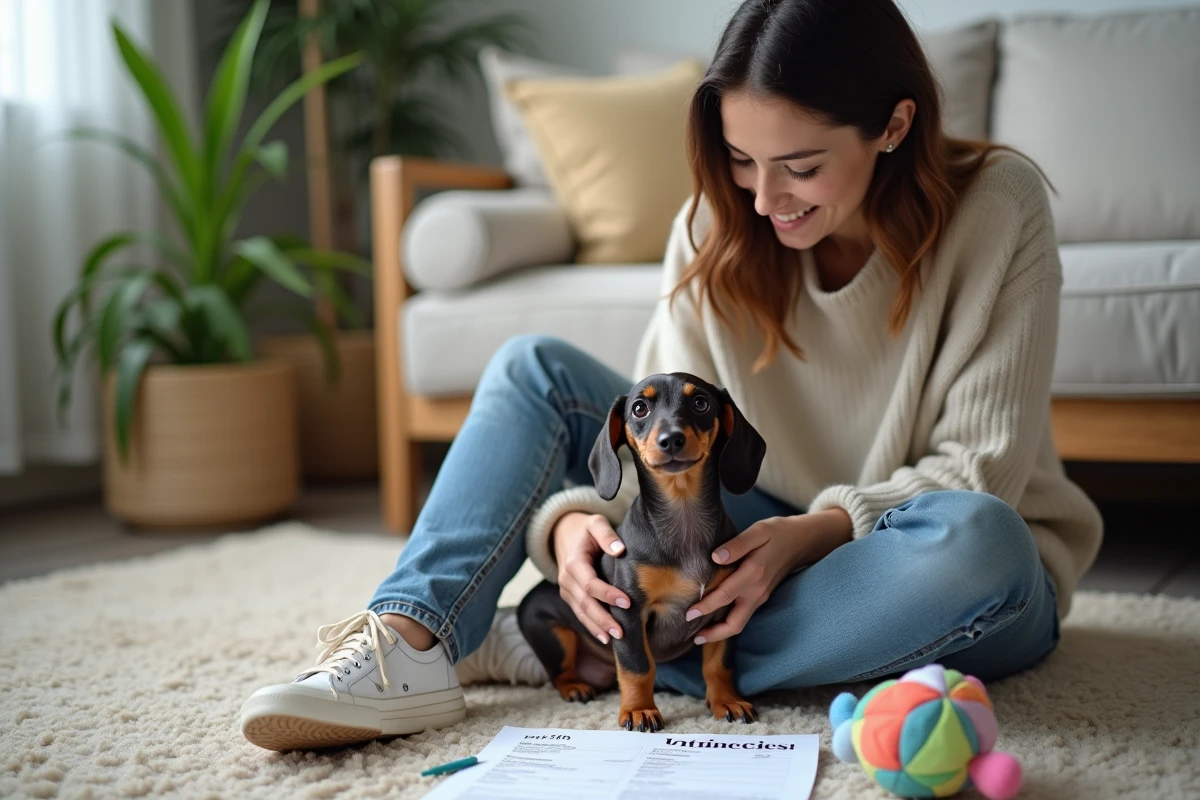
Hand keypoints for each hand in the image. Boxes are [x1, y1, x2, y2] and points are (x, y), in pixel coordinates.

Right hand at [551, 511, 630, 644]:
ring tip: (615, 639)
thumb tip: (620, 550)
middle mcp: (566, 578)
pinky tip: (605, 638)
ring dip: (597, 627)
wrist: (563, 533)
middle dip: (603, 619)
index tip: (627, 602)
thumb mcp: (596, 523)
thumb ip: (606, 535)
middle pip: (585, 603)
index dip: (608, 594)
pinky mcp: (569, 596)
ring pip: (581, 612)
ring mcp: (566, 590)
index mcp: (574, 562)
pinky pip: (580, 614)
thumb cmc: (586, 529)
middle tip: (621, 632)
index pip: (590, 583)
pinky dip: (591, 627)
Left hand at [684, 508, 852, 643]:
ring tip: (701, 634)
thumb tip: (715, 557)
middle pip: (735, 623)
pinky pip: (744, 615)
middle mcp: (757, 591)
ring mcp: (761, 596)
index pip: (725, 596)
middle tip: (693, 637)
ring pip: (740, 623)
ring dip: (721, 632)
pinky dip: (729, 622)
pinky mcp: (762, 597)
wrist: (802, 541)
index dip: (706, 606)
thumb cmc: (777, 532)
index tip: (688, 613)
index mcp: (754, 573)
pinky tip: (716, 620)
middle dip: (714, 634)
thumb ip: (737, 545)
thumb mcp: (758, 531)